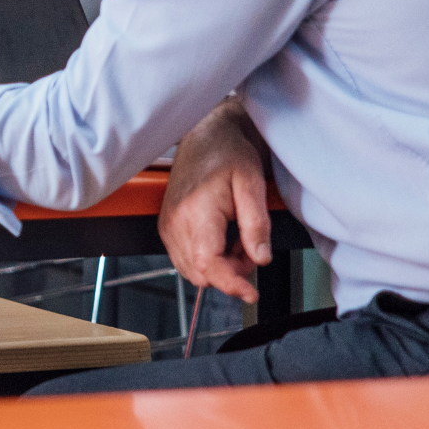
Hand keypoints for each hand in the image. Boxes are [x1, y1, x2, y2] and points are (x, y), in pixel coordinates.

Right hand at [158, 94, 271, 303]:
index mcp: (196, 211)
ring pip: (193, 270)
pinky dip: (208, 258)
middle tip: (251, 246)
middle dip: (231, 272)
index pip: (208, 264)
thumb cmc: (228, 153)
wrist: (205, 135)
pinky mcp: (167, 227)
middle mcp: (175, 221)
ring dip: (220, 266)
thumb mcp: (252, 184)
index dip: (231, 284)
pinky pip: (186, 259)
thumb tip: (261, 259)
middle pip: (201, 272)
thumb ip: (257, 224)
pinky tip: (224, 238)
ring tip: (238, 238)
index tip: (251, 292)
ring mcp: (168, 225)